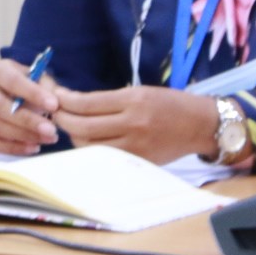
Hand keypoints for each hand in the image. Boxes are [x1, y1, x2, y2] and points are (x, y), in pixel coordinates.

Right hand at [0, 59, 60, 153]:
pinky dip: (13, 148)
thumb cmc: (27, 86)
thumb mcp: (39, 79)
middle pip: (0, 107)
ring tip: (47, 139)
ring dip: (24, 136)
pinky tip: (33, 147)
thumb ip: (47, 87)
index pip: (12, 81)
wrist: (9, 96)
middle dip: (27, 120)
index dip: (33, 93)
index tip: (54, 105)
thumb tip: (55, 103)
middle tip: (51, 130)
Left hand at [51, 85, 218, 163]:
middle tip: (54, 113)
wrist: (201, 126)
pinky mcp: (137, 161)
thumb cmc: (170, 104)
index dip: (65, 101)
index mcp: (133, 101)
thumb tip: (74, 104)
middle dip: (62, 119)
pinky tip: (86, 141)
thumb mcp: (141, 92)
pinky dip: (90, 149)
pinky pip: (103, 157)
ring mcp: (134, 146)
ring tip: (69, 126)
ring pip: (88, 144)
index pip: (86, 103)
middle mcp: (132, 124)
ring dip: (73, 135)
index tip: (55, 97)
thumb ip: (110, 100)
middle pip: (82, 126)